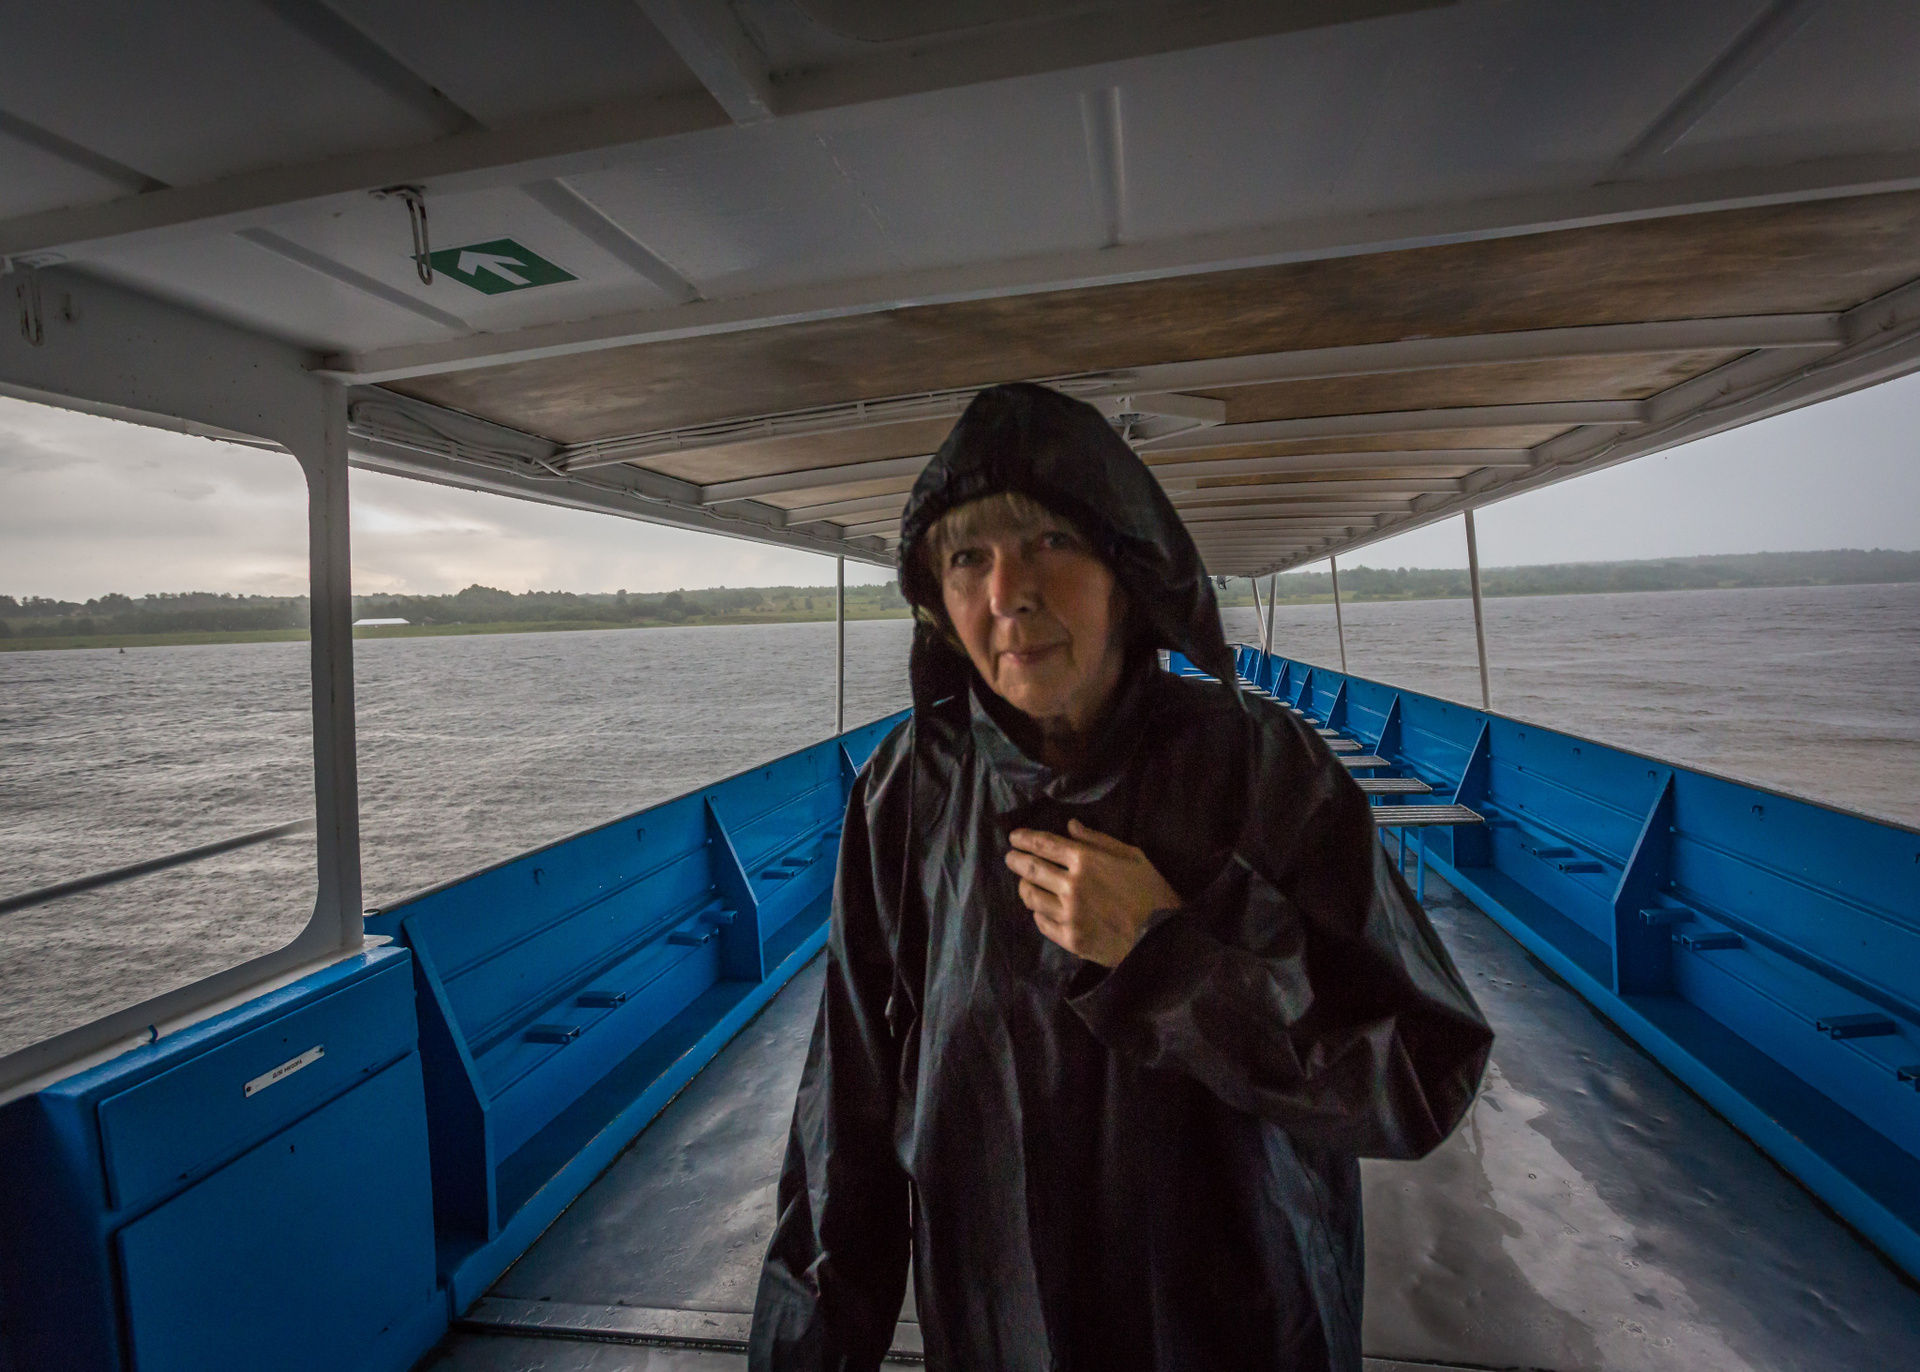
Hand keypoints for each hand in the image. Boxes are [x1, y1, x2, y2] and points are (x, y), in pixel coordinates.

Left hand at [1005, 819, 1181, 966]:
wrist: (1163, 937)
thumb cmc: (1151, 892)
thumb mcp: (1132, 856)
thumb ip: (1098, 840)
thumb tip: (1070, 826)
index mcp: (1086, 860)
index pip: (1044, 844)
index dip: (1025, 839)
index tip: (1015, 837)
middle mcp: (1072, 885)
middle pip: (1031, 868)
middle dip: (1016, 860)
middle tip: (1010, 857)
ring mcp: (1068, 913)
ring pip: (1031, 896)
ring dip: (1024, 886)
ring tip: (1025, 883)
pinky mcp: (1070, 938)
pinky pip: (1042, 922)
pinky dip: (1037, 913)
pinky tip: (1041, 909)